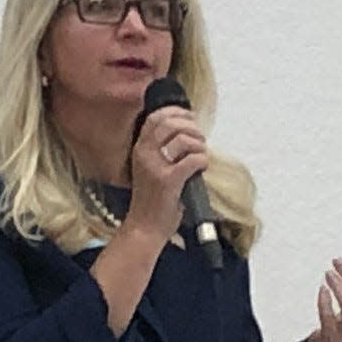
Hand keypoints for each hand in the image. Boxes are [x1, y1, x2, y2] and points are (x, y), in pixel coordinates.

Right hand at [126, 105, 207, 245]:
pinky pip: (192, 160)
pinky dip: (202, 160)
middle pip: (171, 124)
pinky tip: (202, 167)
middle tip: (200, 139)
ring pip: (183, 139)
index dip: (175, 112)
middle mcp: (144, 154)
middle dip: (191, 127)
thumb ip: (161, 152)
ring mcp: (155, 167)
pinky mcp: (168, 181)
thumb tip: (187, 134)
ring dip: (199, 144)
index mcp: (139, 150)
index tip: (189, 116)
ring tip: (201, 154)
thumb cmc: (151, 202)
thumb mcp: (150, 170)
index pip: (155, 118)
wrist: (144, 229)